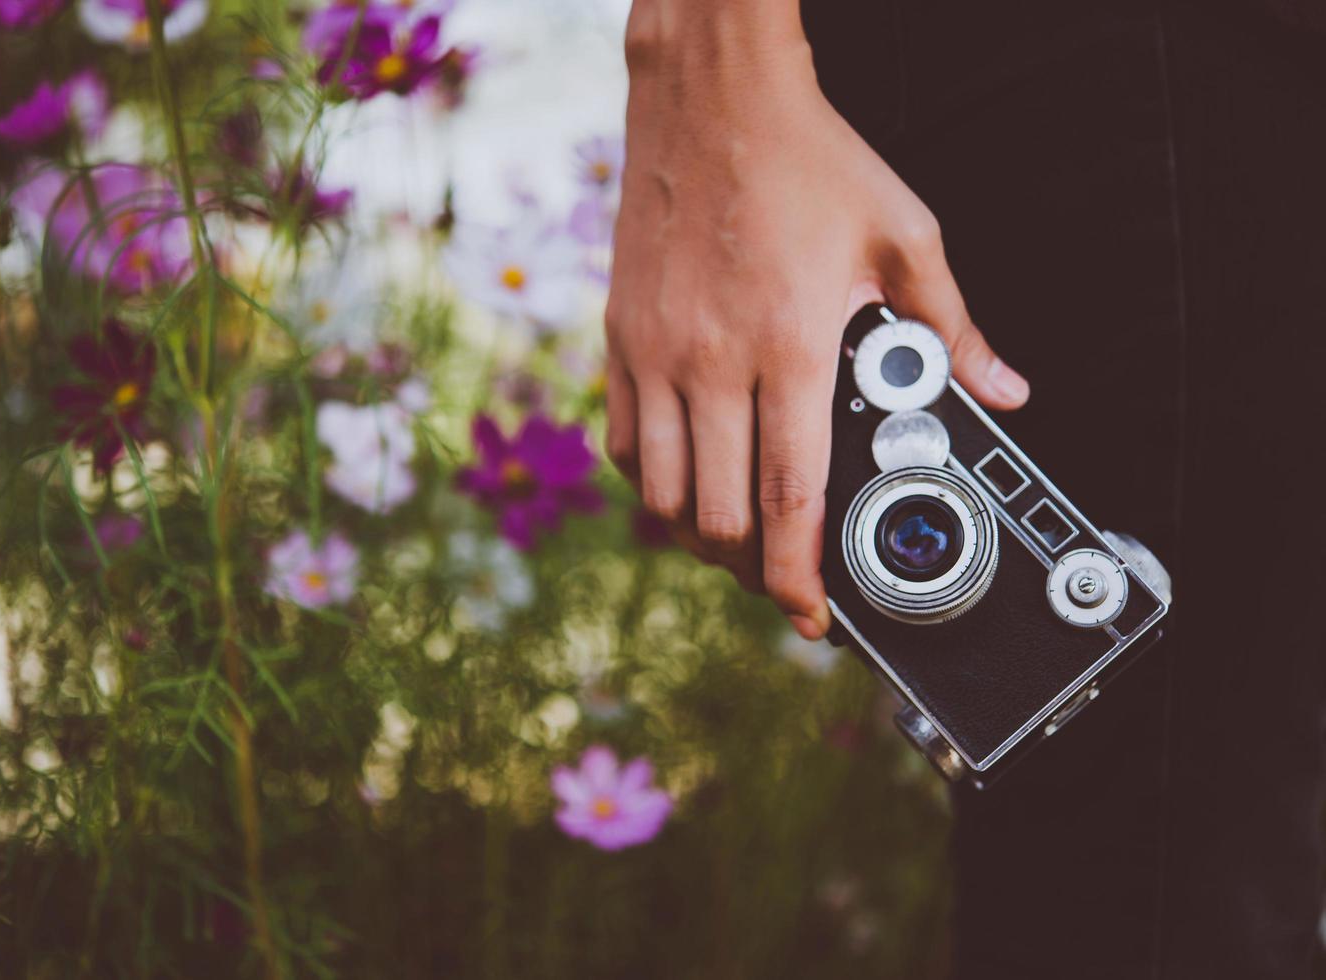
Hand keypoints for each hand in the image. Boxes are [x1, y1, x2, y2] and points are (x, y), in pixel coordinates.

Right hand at [604, 7, 1029, 639]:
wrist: (710, 100)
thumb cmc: (809, 162)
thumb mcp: (904, 236)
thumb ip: (953, 327)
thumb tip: (1001, 392)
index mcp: (791, 344)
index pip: (788, 496)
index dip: (796, 577)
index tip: (811, 617)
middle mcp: (713, 361)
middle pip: (718, 517)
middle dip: (751, 570)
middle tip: (780, 576)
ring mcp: (656, 355)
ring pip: (662, 496)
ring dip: (700, 538)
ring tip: (735, 539)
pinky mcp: (621, 341)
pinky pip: (625, 445)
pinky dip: (655, 485)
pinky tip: (687, 482)